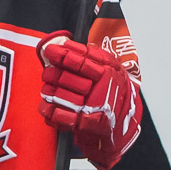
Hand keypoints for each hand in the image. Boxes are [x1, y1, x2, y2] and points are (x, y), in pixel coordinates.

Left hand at [37, 34, 142, 169]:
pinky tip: (46, 106)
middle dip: (52, 74)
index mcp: (107, 73)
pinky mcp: (85, 124)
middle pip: (67, 79)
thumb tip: (67, 44)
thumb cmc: (115, 90)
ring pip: (62, 97)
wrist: (125, 120)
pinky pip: (62, 118)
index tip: (50, 51)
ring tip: (47, 88)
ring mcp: (92, 108)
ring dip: (49, 91)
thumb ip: (93, 55)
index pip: (81, 62)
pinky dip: (51, 111)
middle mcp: (100, 90)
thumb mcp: (112, 67)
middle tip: (47, 72)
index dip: (63, 56)